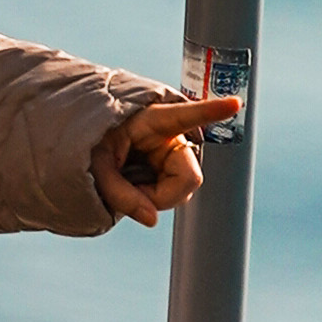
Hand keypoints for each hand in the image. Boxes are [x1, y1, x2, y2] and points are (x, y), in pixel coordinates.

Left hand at [95, 91, 242, 228]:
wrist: (84, 144)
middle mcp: (170, 136)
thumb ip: (120, 194)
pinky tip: (135, 185)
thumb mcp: (95, 166)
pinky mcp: (170, 167)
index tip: (236, 103)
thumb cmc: (89, 143)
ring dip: (155, 196)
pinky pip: (172, 193)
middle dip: (163, 195)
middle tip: (132, 193)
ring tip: (127, 182)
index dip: (212, 111)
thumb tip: (152, 219)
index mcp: (152, 120)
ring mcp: (173, 153)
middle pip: (189, 178)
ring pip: (181, 191)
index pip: (185, 115)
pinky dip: (153, 197)